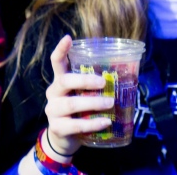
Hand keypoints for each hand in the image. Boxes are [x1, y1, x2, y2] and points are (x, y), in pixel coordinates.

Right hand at [43, 35, 112, 156]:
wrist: (65, 138)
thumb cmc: (78, 111)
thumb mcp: (83, 94)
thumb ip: (94, 86)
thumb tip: (124, 75)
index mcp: (60, 81)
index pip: (56, 62)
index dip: (61, 50)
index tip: (68, 38)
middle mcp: (53, 93)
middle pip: (64, 81)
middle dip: (85, 80)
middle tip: (104, 82)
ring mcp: (53, 111)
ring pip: (71, 104)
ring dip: (93, 103)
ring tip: (110, 102)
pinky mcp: (57, 128)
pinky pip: (76, 125)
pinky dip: (93, 123)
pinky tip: (106, 122)